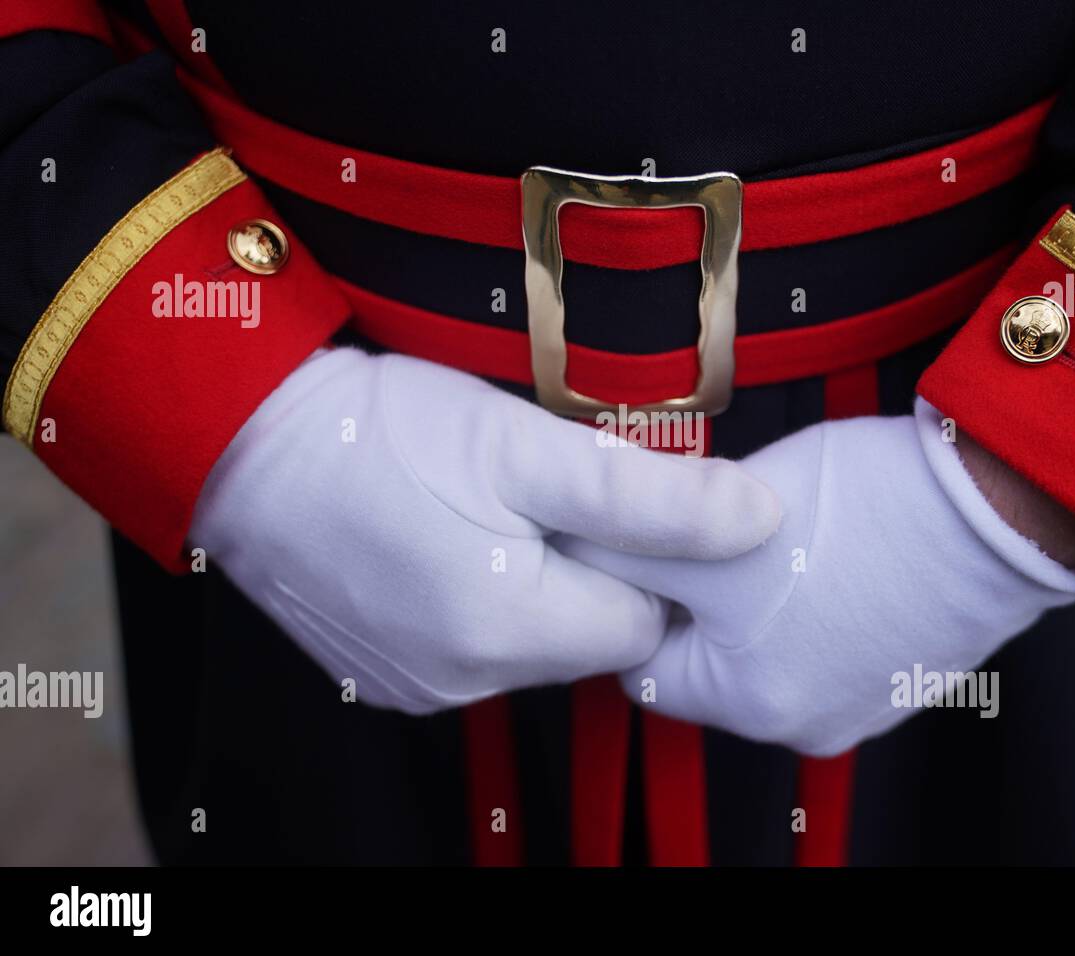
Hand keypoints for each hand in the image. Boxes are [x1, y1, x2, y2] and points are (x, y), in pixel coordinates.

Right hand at [190, 347, 780, 712]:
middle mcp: (468, 681)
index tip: (604, 497)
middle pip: (588, 636)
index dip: (641, 557)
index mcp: (512, 630)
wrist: (243, 441)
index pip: (644, 623)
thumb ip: (653, 496)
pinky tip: (445, 538)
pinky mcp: (388, 675)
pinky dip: (480, 598)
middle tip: (540, 489)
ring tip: (484, 506)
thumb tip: (760, 521)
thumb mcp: (529, 447)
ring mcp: (421, 686)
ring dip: (532, 582)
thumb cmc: (384, 432)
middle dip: (588, 567)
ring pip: (532, 642)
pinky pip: (475, 648)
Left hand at [559, 397, 1074, 755]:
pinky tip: (839, 547)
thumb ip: (623, 551)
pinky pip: (832, 638)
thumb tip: (572, 556)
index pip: (647, 667)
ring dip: (763, 594)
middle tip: (719, 531)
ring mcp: (865, 702)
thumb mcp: (705, 528)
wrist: (994, 503)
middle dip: (705, 596)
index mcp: (749, 706)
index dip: (639, 600)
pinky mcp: (908, 669)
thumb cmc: (855, 516)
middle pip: (712, 660)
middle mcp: (806, 725)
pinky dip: (821, 600)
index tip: (651, 551)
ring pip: (773, 644)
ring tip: (788, 531)